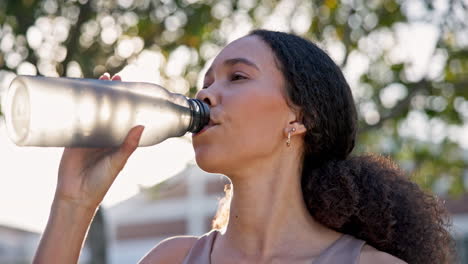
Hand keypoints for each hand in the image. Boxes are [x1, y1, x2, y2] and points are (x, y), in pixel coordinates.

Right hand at [54, 73, 143, 209]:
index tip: (127, 85)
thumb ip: (128, 146)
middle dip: (107, 93)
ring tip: (94, 79)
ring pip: (88, 110)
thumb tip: (141, 126)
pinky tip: (71, 94)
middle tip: (111, 76)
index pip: (121, 115)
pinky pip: (71, 119)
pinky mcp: (70, 138)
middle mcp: (102, 136)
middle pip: (105, 109)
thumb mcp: (118, 162)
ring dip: (90, 95)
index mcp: (116, 140)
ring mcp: (86, 135)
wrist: (76, 196)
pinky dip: (71, 107)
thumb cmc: (101, 182)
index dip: (124, 101)